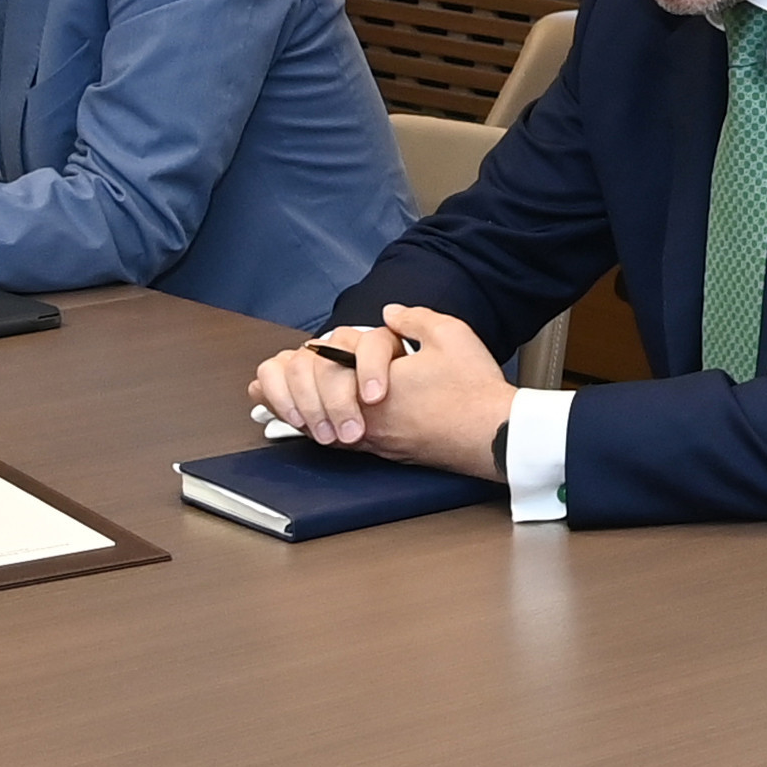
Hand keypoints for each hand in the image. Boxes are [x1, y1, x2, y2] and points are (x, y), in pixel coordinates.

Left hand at [248, 308, 511, 468]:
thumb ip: (413, 318)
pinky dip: (318, 431)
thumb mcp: (449, 335)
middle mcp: (364, 417)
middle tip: (271, 377)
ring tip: (272, 405)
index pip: (324, 366)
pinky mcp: (384, 453)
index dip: (310, 358)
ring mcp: (373, 439)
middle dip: (291, 387)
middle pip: (313, 398)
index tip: (301, 354)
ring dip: (296, 412)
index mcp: (372, 385)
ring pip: (319, 426)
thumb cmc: (474, 390)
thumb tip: (389, 313)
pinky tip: (311, 428)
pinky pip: (338, 444)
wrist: (496, 436)